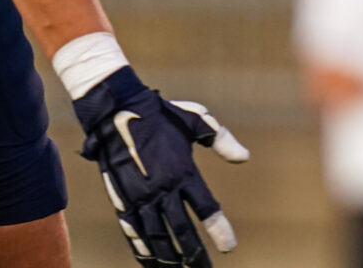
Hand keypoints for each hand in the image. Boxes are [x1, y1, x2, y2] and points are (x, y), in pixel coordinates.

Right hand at [73, 67, 249, 266]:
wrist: (118, 110)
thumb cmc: (162, 114)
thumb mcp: (197, 120)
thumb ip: (221, 140)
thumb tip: (244, 157)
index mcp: (182, 171)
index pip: (205, 208)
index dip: (218, 229)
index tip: (228, 247)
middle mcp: (161, 188)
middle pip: (181, 230)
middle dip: (194, 254)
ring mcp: (140, 196)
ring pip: (156, 236)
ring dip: (169, 257)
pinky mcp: (122, 199)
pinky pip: (132, 231)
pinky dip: (142, 250)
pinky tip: (151, 263)